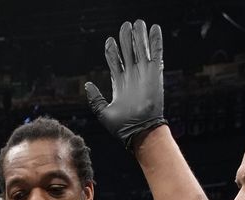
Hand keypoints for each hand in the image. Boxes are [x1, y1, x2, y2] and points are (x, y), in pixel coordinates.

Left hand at [84, 20, 167, 148]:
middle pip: (128, 51)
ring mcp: (143, 74)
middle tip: (125, 25)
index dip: (112, 49)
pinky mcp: (154, 74)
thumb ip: (95, 99)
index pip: (115, 61)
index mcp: (120, 83)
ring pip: (141, 49)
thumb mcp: (103, 113)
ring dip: (140, 36)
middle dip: (126, 38)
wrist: (140, 131)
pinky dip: (155, 41)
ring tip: (137, 23)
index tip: (110, 40)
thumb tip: (88, 85)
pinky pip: (156, 53)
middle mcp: (132, 76)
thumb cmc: (121, 127)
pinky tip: (154, 29)